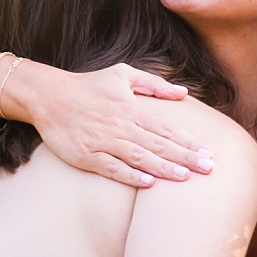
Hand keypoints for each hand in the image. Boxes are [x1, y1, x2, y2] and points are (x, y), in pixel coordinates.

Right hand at [27, 63, 214, 186]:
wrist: (48, 96)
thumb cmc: (88, 85)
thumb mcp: (122, 74)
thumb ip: (154, 84)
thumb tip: (184, 92)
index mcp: (132, 109)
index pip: (166, 129)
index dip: (188, 142)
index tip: (208, 153)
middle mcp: (121, 126)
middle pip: (158, 145)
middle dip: (185, 158)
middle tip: (208, 169)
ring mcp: (103, 142)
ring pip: (139, 157)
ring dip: (163, 168)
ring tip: (185, 178)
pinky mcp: (86, 156)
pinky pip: (112, 168)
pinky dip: (130, 175)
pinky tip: (148, 183)